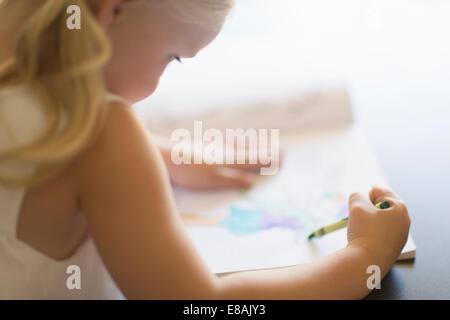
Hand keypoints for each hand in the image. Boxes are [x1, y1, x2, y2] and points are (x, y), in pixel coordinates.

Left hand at [156, 136, 281, 189]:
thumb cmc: (189, 171)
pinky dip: (240, 140)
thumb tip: (252, 181)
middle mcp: (227, 151)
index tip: (283, 157)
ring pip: (242, 145)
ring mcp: (218, 146)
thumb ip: (231, 180)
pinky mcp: (209, 145)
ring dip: (256, 144)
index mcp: (230, 161)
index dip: (268, 160)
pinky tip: (240, 139)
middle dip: (267, 151)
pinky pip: (231, 142)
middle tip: (283, 149)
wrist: (168, 155)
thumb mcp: (211, 181)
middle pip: (251, 151)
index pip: (254, 160)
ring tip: (268, 142)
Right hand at [346, 185, 410, 270]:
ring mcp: (399, 235)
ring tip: (360, 230)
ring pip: (379, 219)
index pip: (379, 190)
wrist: (367, 263)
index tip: (359, 207)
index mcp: (399, 207)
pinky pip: (379, 233)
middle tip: (359, 218)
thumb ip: (357, 195)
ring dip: (367, 220)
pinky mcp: (393, 247)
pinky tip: (364, 240)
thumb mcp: (357, 206)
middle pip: (381, 205)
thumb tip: (359, 197)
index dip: (365, 195)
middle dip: (366, 208)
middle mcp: (403, 221)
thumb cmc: (365, 232)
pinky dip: (370, 232)